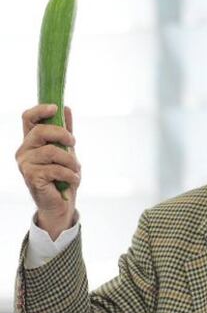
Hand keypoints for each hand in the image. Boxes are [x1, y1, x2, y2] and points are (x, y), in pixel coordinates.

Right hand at [16, 104, 79, 239]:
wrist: (60, 205)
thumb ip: (64, 132)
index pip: (28, 119)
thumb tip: (66, 109)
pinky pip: (55, 169)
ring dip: (70, 160)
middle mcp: (24, 151)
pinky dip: (70, 174)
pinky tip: (73, 179)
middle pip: (40, 131)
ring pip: (51, 151)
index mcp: (31, 142)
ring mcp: (25, 164)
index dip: (40, 110)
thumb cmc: (62, 178)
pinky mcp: (31, 177)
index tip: (56, 108)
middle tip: (73, 143)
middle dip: (62, 134)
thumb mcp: (66, 152)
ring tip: (76, 169)